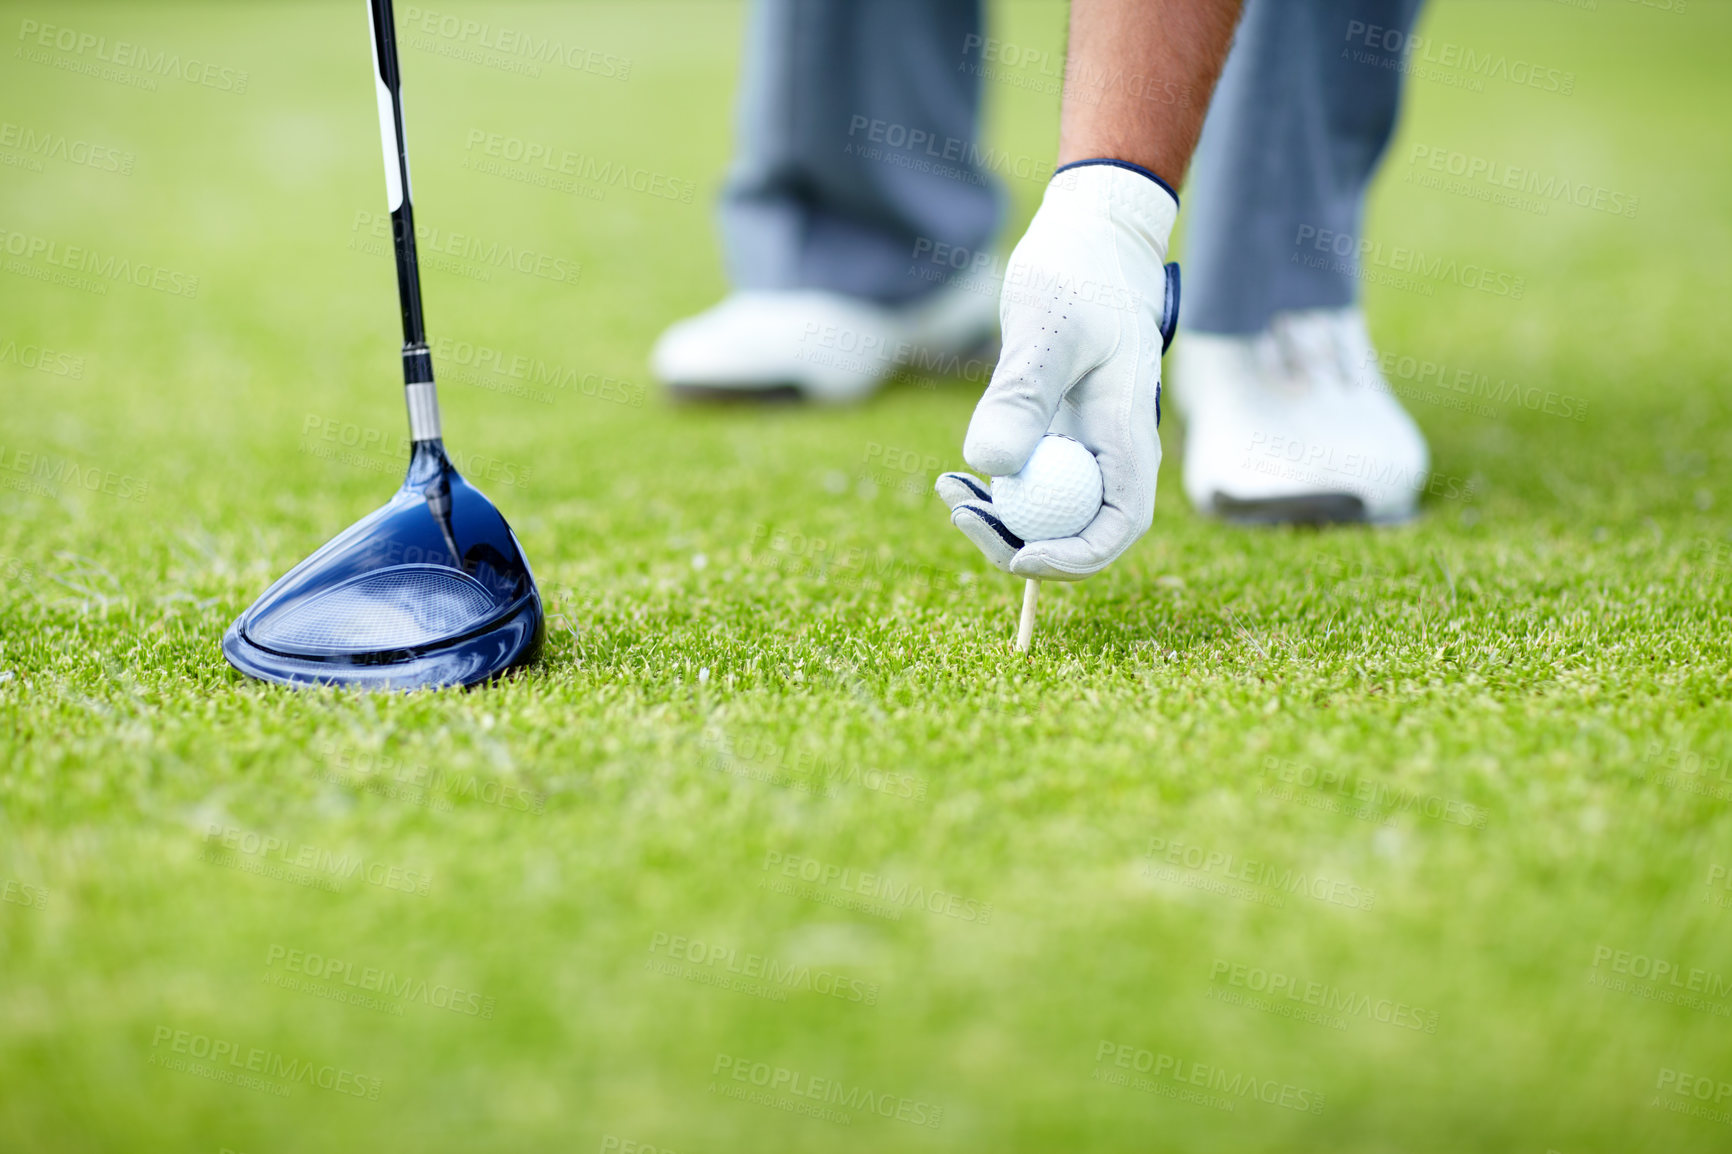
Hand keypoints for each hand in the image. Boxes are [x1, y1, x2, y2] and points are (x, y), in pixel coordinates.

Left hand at [936, 161, 1179, 580]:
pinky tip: (955, 476)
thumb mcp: (1047, 327)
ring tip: (948, 491)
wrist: (1090, 235)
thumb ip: (1022, 395)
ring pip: (1049, 513)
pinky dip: (995, 490)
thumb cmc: (1078, 270)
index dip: (1072, 557)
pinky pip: (1030, 484)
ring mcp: (1085, 447)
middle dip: (1021, 543)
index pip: (1116, 527)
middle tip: (960, 516)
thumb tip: (990, 466)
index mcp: (1129, 436)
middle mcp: (1112, 452)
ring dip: (1001, 520)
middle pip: (1078, 531)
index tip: (1016, 556)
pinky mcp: (1056, 436)